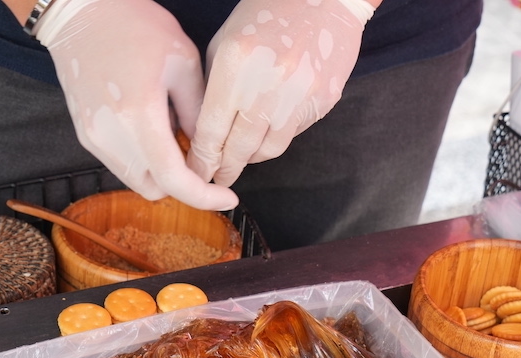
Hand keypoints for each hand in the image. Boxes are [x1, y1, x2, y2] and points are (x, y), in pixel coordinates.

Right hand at [36, 0, 238, 209]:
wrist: (80, 13)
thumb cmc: (133, 26)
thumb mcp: (183, 62)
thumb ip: (199, 112)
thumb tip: (209, 150)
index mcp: (139, 116)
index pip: (174, 179)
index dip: (204, 196)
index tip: (228, 198)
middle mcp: (111, 136)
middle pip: (155, 189)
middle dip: (181, 181)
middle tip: (196, 151)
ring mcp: (94, 139)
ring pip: (137, 180)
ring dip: (160, 171)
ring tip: (171, 132)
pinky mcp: (86, 136)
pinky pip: (121, 164)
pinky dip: (142, 159)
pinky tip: (150, 128)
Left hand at [187, 0, 375, 186]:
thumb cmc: (267, 15)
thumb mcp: (226, 43)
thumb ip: (211, 89)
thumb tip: (201, 137)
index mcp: (235, 64)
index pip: (211, 131)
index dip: (202, 160)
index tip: (196, 174)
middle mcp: (267, 83)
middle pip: (240, 148)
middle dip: (225, 169)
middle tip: (218, 177)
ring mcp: (299, 95)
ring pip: (268, 150)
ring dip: (252, 158)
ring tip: (242, 157)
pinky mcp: (323, 100)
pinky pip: (293, 133)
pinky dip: (277, 135)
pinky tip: (270, 126)